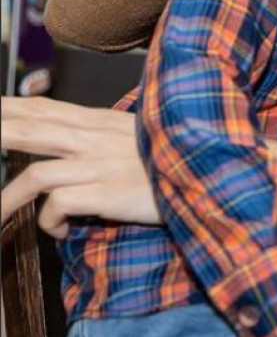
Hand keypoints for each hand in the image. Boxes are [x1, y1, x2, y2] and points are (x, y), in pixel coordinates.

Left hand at [0, 96, 158, 236]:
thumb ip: (100, 133)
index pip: (44, 109)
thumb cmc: (169, 157)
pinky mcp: (108, 193)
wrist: (198, 172)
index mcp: (99, 122)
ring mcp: (100, 166)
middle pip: (29, 130)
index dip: (9, 107)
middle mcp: (95, 139)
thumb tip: (69, 136)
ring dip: (7, 200)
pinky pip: (59, 204)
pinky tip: (59, 230)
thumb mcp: (135, 133)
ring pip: (35, 175)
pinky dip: (50, 221)